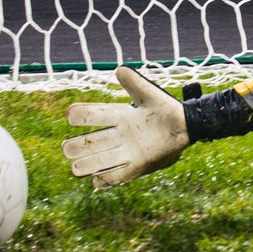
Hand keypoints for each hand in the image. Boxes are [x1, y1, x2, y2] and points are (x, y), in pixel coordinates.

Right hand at [63, 65, 251, 187]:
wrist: (185, 127)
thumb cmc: (165, 109)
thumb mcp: (150, 95)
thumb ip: (135, 83)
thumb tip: (119, 70)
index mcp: (120, 116)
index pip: (96, 115)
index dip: (82, 115)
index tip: (70, 115)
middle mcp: (119, 135)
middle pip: (92, 142)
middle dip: (78, 147)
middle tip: (67, 149)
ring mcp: (127, 151)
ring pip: (100, 160)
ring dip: (88, 165)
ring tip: (75, 169)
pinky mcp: (137, 165)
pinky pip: (118, 175)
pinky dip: (107, 179)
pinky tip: (96, 181)